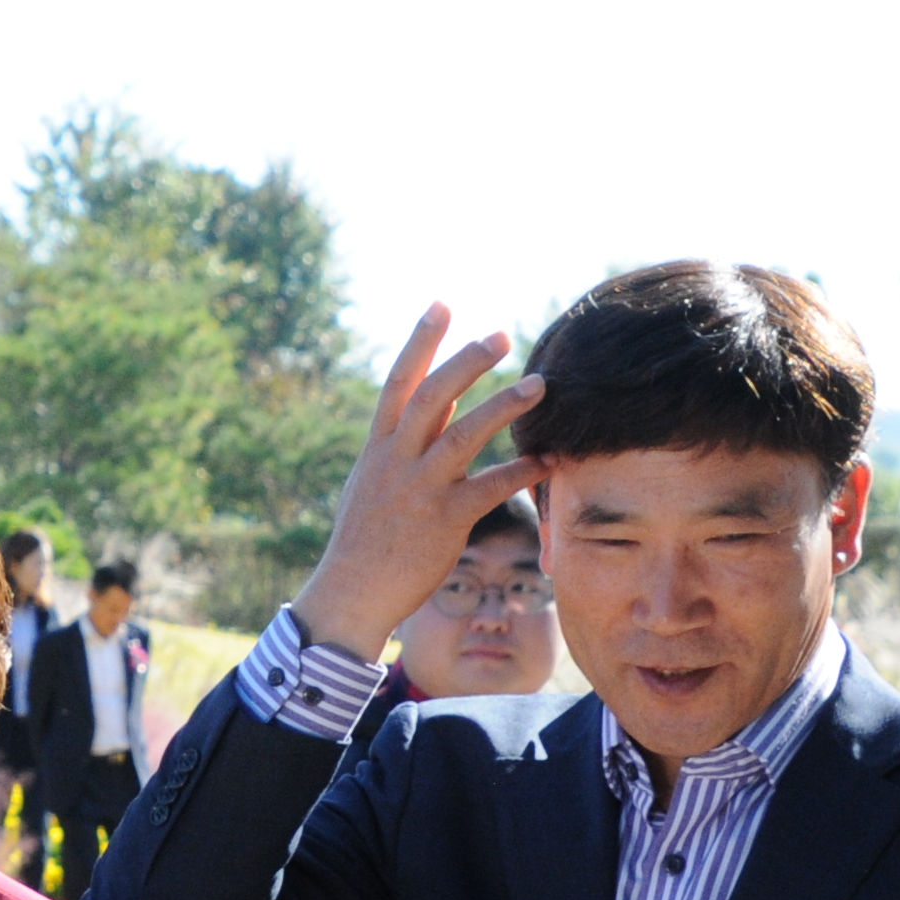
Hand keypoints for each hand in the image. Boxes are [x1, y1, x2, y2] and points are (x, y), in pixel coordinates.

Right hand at [293, 306, 549, 662]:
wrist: (351, 595)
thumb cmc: (367, 541)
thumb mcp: (375, 483)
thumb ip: (410, 442)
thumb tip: (447, 403)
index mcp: (378, 449)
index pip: (399, 383)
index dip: (421, 342)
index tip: (442, 304)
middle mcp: (396, 462)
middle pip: (432, 398)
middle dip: (466, 362)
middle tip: (501, 335)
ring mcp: (418, 490)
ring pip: (462, 436)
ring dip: (502, 407)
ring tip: (539, 385)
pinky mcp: (443, 522)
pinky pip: (489, 488)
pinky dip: (520, 471)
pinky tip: (548, 459)